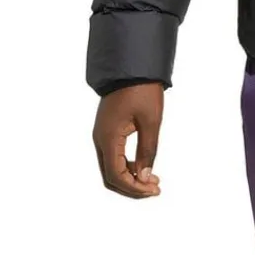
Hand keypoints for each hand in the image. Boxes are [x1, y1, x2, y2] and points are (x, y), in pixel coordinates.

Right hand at [92, 82, 163, 197]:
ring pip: (111, 167)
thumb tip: (145, 177)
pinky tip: (143, 165)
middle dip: (131, 186)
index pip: (116, 175)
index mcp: (108, 138)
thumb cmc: (142, 90)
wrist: (133, 65)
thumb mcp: (151, 120)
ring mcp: (102, 134)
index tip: (153, 189)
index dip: (134, 187)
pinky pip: (113, 155)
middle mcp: (100, 139)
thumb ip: (148, 150)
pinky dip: (127, 165)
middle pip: (110, 176)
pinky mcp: (107, 130)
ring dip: (130, 177)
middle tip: (154, 189)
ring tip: (153, 179)